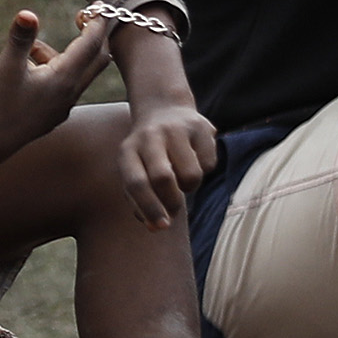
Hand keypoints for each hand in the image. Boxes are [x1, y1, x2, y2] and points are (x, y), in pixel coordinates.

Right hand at [0, 6, 114, 164]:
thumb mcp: (8, 65)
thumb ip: (20, 37)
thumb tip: (28, 13)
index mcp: (64, 77)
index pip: (92, 44)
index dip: (97, 22)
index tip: (99, 5)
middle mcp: (71, 93)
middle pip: (98, 58)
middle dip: (94, 36)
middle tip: (84, 17)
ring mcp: (64, 105)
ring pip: (78, 72)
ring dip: (64, 54)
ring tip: (32, 49)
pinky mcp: (54, 114)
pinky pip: (66, 86)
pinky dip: (57, 70)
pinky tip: (31, 70)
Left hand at [112, 58, 214, 228]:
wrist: (165, 109)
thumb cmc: (148, 155)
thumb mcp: (137, 172)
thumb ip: (141, 202)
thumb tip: (156, 227)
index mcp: (128, 150)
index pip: (136, 182)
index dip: (149, 208)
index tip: (161, 227)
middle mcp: (150, 136)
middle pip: (162, 177)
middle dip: (172, 202)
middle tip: (175, 210)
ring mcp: (176, 129)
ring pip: (191, 175)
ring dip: (189, 187)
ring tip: (181, 176)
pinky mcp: (201, 127)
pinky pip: (209, 165)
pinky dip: (204, 170)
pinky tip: (194, 157)